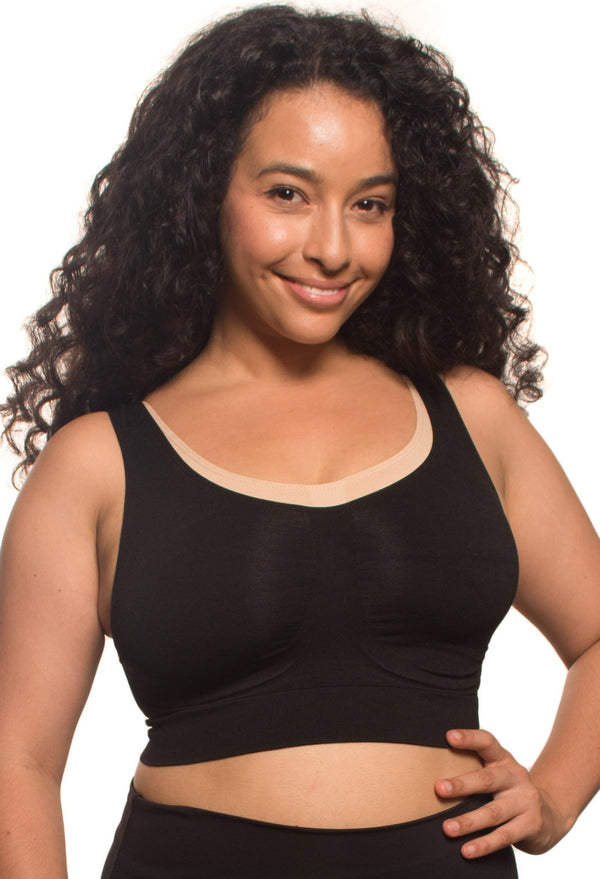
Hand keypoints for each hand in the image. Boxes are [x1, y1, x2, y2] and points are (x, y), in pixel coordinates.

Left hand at [435, 728, 559, 858]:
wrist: (547, 815)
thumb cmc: (507, 791)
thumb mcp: (496, 774)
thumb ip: (473, 769)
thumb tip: (430, 775)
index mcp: (503, 759)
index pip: (487, 743)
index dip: (469, 738)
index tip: (449, 736)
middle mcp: (516, 776)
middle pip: (487, 779)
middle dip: (462, 784)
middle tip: (439, 788)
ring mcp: (525, 801)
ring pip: (493, 812)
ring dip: (468, 821)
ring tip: (447, 828)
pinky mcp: (531, 824)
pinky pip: (504, 836)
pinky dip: (484, 844)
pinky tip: (467, 850)